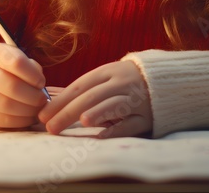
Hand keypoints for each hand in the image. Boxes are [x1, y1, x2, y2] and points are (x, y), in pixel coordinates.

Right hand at [0, 43, 48, 127]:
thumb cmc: (7, 66)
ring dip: (26, 110)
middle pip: (11, 86)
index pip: (16, 63)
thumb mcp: (19, 58)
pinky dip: (18, 121)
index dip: (33, 75)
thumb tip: (39, 86)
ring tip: (37, 110)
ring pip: (4, 105)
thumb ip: (31, 69)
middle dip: (32, 96)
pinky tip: (28, 118)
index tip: (41, 82)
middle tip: (42, 100)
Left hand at [37, 61, 151, 137]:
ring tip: (82, 121)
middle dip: (69, 112)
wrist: (166, 79)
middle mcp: (120, 84)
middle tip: (51, 127)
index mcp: (106, 73)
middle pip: (92, 97)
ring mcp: (135, 99)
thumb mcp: (106, 77)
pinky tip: (103, 136)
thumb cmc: (125, 81)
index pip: (79, 87)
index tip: (42, 115)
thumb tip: (50, 100)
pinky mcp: (148, 116)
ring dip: (98, 112)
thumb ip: (83, 90)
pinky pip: (131, 123)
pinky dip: (118, 129)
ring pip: (114, 105)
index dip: (60, 101)